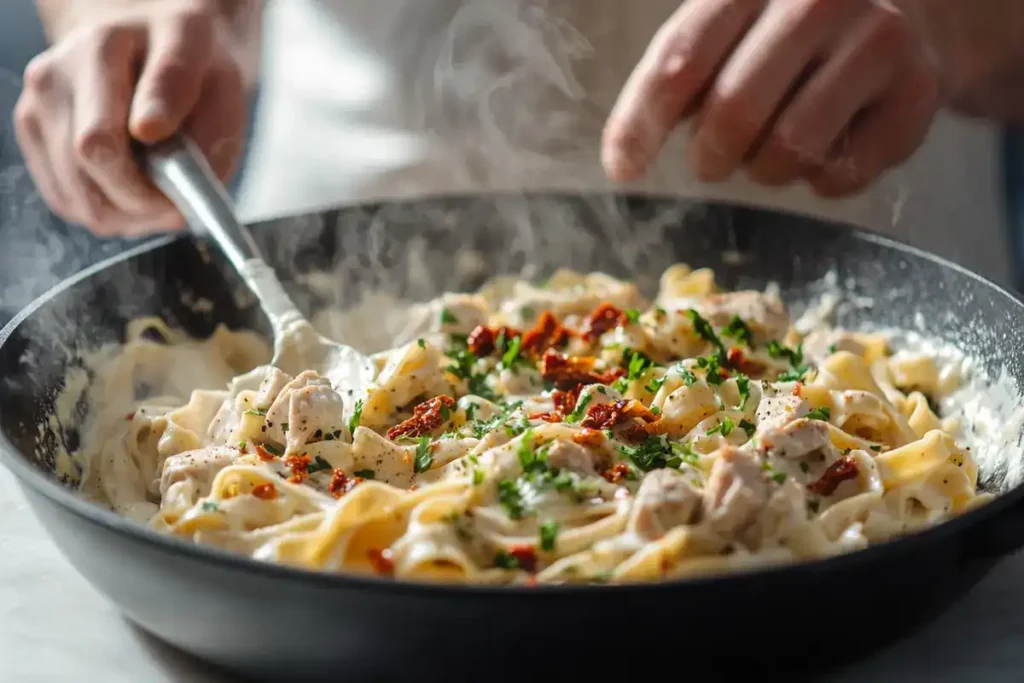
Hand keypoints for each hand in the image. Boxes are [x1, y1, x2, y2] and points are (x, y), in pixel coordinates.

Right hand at [15, 0, 247, 235]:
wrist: (151, 47)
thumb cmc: (189, 66)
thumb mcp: (216, 75)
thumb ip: (197, 114)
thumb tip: (162, 153)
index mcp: (102, 49)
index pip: (106, 134)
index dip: (148, 180)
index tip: (182, 200)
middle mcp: (56, 76)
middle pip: (88, 165)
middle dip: (143, 201)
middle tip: (180, 208)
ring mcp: (37, 108)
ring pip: (79, 196)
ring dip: (128, 214)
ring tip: (162, 199)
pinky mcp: (34, 138)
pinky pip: (69, 202)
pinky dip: (109, 212)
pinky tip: (134, 194)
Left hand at [602, 0, 941, 196]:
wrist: (911, 9)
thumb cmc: (790, 31)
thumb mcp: (729, 28)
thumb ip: (678, 76)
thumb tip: (623, 160)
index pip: (682, 58)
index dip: (643, 123)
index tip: (623, 170)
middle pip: (734, 111)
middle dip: (711, 156)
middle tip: (712, 162)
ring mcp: (878, 39)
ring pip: (789, 149)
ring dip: (765, 171)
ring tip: (772, 150)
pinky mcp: (919, 90)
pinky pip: (843, 174)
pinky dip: (820, 181)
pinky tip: (827, 148)